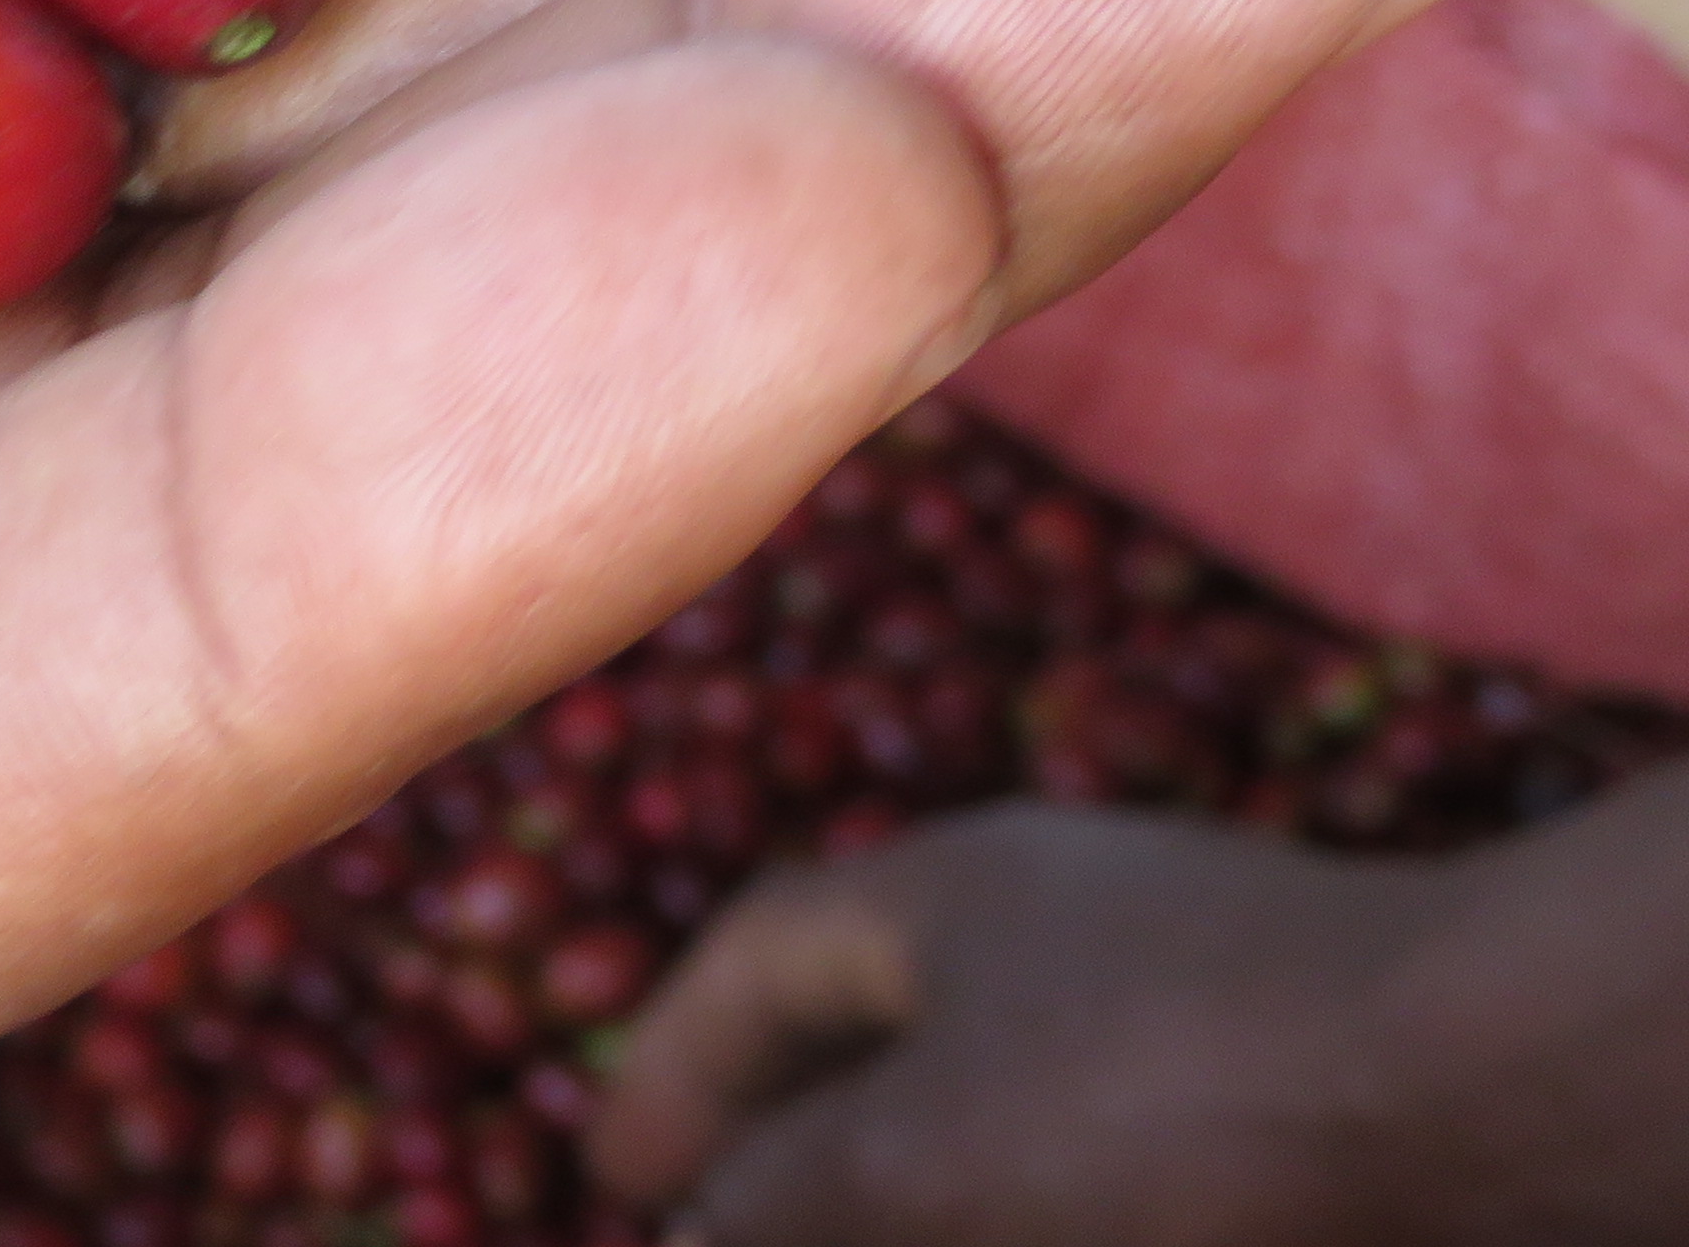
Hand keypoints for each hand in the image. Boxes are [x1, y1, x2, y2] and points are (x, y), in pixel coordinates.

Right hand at [593, 774, 1688, 1246]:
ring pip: (987, 1103)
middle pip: (870, 1023)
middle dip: (784, 1136)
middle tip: (723, 1234)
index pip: (762, 954)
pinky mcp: (1264, 1098)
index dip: (678, 1064)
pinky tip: (1010, 1233)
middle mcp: (1050, 930)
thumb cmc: (1170, 1099)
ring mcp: (1169, 1009)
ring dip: (904, 1190)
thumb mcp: (932, 1154)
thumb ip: (794, 1191)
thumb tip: (704, 1229)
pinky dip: (1014, 1201)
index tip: (623, 1176)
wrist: (1479, 1090)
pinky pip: (1089, 1152)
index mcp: (947, 891)